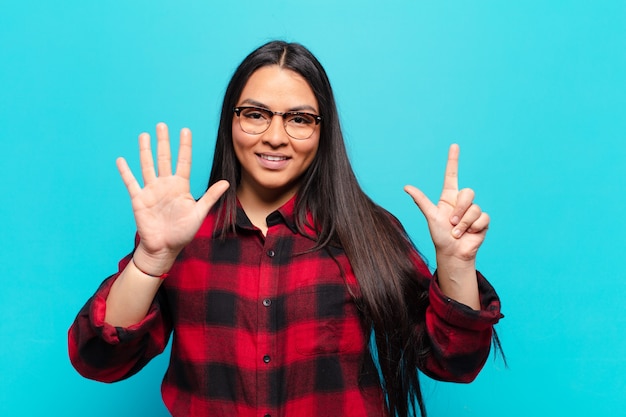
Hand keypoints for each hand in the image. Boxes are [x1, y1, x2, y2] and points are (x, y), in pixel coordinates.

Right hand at [116, 123, 228, 274]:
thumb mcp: (199, 213)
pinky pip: (131, 183)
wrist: (164, 248)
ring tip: (144, 135)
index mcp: (181, 187)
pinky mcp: (139, 200)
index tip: (185, 130)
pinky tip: (121, 160)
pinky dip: (126, 172)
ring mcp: (151, 191)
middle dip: (163, 142)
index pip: (183, 162)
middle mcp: (165, 185)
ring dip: (145, 151)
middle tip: (162, 125)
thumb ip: (210, 196)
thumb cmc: (183, 233)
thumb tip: (226, 182)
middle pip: (164, 159)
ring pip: (147, 166)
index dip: (184, 146)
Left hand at [404, 144, 488, 262]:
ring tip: (457, 232)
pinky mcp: (482, 221)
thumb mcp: (430, 216)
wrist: (452, 253)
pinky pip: (482, 218)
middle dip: (460, 209)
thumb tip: (406, 187)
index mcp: (448, 198)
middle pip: (468, 193)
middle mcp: (461, 202)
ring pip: (474, 208)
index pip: (452, 175)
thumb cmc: (439, 236)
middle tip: (451, 223)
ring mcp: (473, 211)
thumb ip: (421, 200)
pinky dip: (473, 228)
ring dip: (463, 223)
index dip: (453, 160)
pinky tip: (469, 234)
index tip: (454, 146)